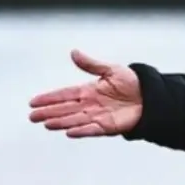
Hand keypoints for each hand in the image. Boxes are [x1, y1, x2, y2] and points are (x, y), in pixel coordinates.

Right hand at [28, 49, 143, 136]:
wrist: (152, 97)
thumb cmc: (133, 83)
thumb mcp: (111, 70)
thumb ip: (91, 65)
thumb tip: (73, 52)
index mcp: (89, 91)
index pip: (65, 94)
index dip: (49, 98)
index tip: (33, 102)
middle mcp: (90, 105)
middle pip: (65, 109)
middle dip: (49, 112)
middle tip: (32, 116)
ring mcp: (98, 116)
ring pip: (75, 120)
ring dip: (61, 122)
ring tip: (46, 124)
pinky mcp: (109, 126)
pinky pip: (92, 129)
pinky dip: (81, 130)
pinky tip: (68, 132)